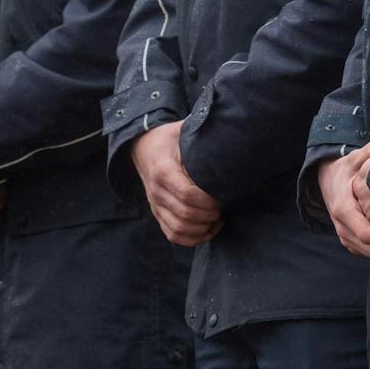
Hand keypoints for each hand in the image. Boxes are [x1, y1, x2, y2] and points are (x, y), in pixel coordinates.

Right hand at [131, 121, 221, 245]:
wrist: (143, 146)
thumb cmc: (170, 138)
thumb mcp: (182, 130)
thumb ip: (200, 132)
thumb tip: (226, 132)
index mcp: (163, 170)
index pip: (186, 194)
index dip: (207, 200)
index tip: (222, 195)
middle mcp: (156, 191)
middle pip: (184, 214)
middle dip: (209, 215)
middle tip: (223, 206)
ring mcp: (155, 205)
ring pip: (178, 229)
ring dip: (202, 229)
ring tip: (218, 219)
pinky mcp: (157, 213)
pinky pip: (173, 235)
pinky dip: (192, 238)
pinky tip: (208, 229)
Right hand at [316, 140, 369, 262]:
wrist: (325, 179)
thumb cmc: (344, 168)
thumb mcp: (355, 158)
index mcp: (343, 208)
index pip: (365, 233)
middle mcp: (341, 225)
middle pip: (369, 248)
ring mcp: (343, 234)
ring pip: (367, 253)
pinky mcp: (347, 238)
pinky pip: (364, 252)